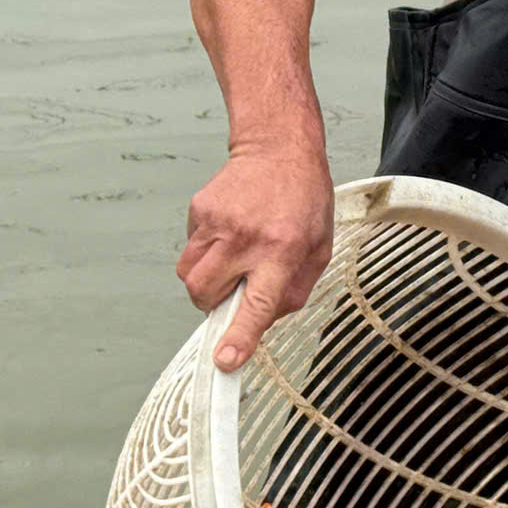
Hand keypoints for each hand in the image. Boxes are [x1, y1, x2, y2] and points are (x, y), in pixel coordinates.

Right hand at [176, 146, 334, 370]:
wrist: (278, 147)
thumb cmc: (303, 199)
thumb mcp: (319, 249)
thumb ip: (293, 291)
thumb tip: (261, 323)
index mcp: (283, 250)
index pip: (257, 303)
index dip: (239, 335)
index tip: (224, 359)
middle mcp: (246, 237)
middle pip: (204, 293)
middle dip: (212, 305)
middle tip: (233, 290)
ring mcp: (217, 222)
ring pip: (189, 275)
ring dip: (206, 281)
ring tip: (232, 260)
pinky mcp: (199, 209)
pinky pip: (190, 249)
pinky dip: (206, 253)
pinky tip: (229, 233)